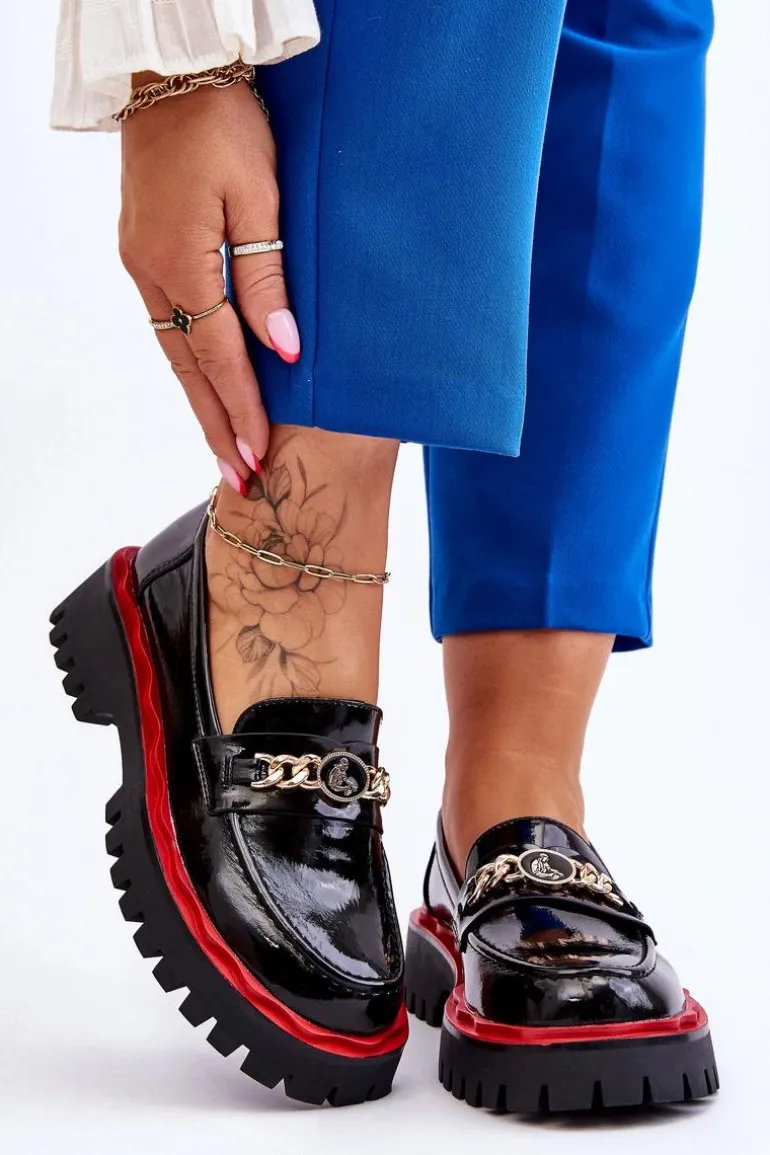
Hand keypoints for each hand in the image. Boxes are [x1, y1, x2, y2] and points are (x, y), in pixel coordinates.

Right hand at [118, 77, 298, 489]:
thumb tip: (283, 347)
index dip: (242, 410)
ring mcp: (142, 265)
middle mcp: (152, 274)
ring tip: (225, 446)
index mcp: (181, 263)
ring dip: (201, 402)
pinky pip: (168, 326)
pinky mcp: (144, 253)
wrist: (171, 76)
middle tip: (239, 478)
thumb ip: (267, 277)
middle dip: (216, 427)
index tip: (259, 456)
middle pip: (188, 370)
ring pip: (175, 352)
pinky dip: (190, 366)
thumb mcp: (260, 197)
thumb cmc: (223, 125)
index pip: (220, 357)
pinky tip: (206, 386)